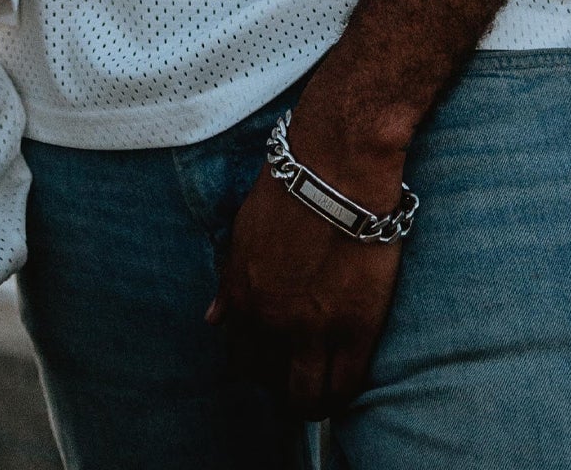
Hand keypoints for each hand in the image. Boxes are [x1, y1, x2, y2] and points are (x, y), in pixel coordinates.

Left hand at [207, 100, 408, 419]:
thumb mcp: (244, 233)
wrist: (336, 168)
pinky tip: (345, 386)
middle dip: (280, 385)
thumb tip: (214, 320)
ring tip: (320, 390)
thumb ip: (231, 282)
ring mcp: (314, 330)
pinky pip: (346, 386)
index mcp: (243, 296)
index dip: (256, 365)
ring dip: (310, 401)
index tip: (270, 360)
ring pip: (306, 398)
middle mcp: (272, 321)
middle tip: (296, 375)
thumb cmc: (290, 189)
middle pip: (270, 383)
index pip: (241, 356)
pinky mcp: (357, 330)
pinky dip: (343, 395)